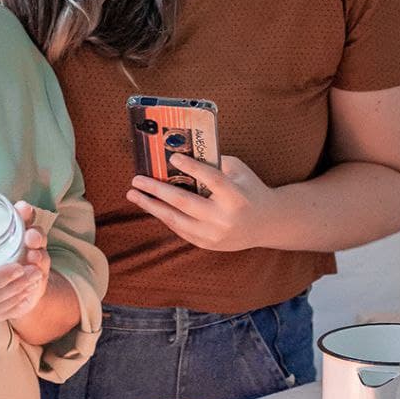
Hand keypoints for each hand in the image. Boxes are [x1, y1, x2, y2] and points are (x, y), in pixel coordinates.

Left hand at [11, 200, 50, 321]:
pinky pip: (37, 282)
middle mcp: (27, 246)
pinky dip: (36, 279)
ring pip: (41, 258)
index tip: (22, 209)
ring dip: (39, 256)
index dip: (25, 212)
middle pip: (37, 236)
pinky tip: (33, 278)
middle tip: (30, 237)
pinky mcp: (32, 286)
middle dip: (36, 234)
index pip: (24, 217)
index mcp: (14, 231)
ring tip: (33, 257)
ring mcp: (32, 266)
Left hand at [126, 153, 279, 251]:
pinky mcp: (207, 244)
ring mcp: (214, 235)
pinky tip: (151, 205)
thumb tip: (181, 154)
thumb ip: (214, 163)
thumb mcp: (239, 172)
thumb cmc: (249, 190)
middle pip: (185, 202)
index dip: (192, 168)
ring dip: (151, 206)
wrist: (266, 224)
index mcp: (236, 197)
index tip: (173, 158)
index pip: (212, 180)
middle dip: (157, 190)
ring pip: (176, 220)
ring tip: (134, 194)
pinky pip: (179, 229)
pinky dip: (164, 216)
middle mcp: (224, 219)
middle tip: (137, 179)